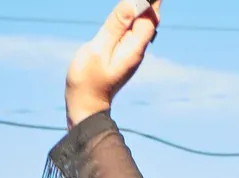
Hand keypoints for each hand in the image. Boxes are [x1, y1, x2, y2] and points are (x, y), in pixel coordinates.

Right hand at [65, 0, 160, 127]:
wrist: (86, 106)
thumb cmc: (88, 81)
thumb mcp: (98, 50)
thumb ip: (115, 27)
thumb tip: (132, 5)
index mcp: (133, 48)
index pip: (150, 17)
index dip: (151, 0)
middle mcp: (137, 50)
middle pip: (150, 19)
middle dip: (152, 2)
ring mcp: (130, 52)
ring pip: (143, 24)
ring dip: (145, 7)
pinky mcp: (123, 53)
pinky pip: (134, 30)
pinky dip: (135, 16)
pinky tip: (133, 8)